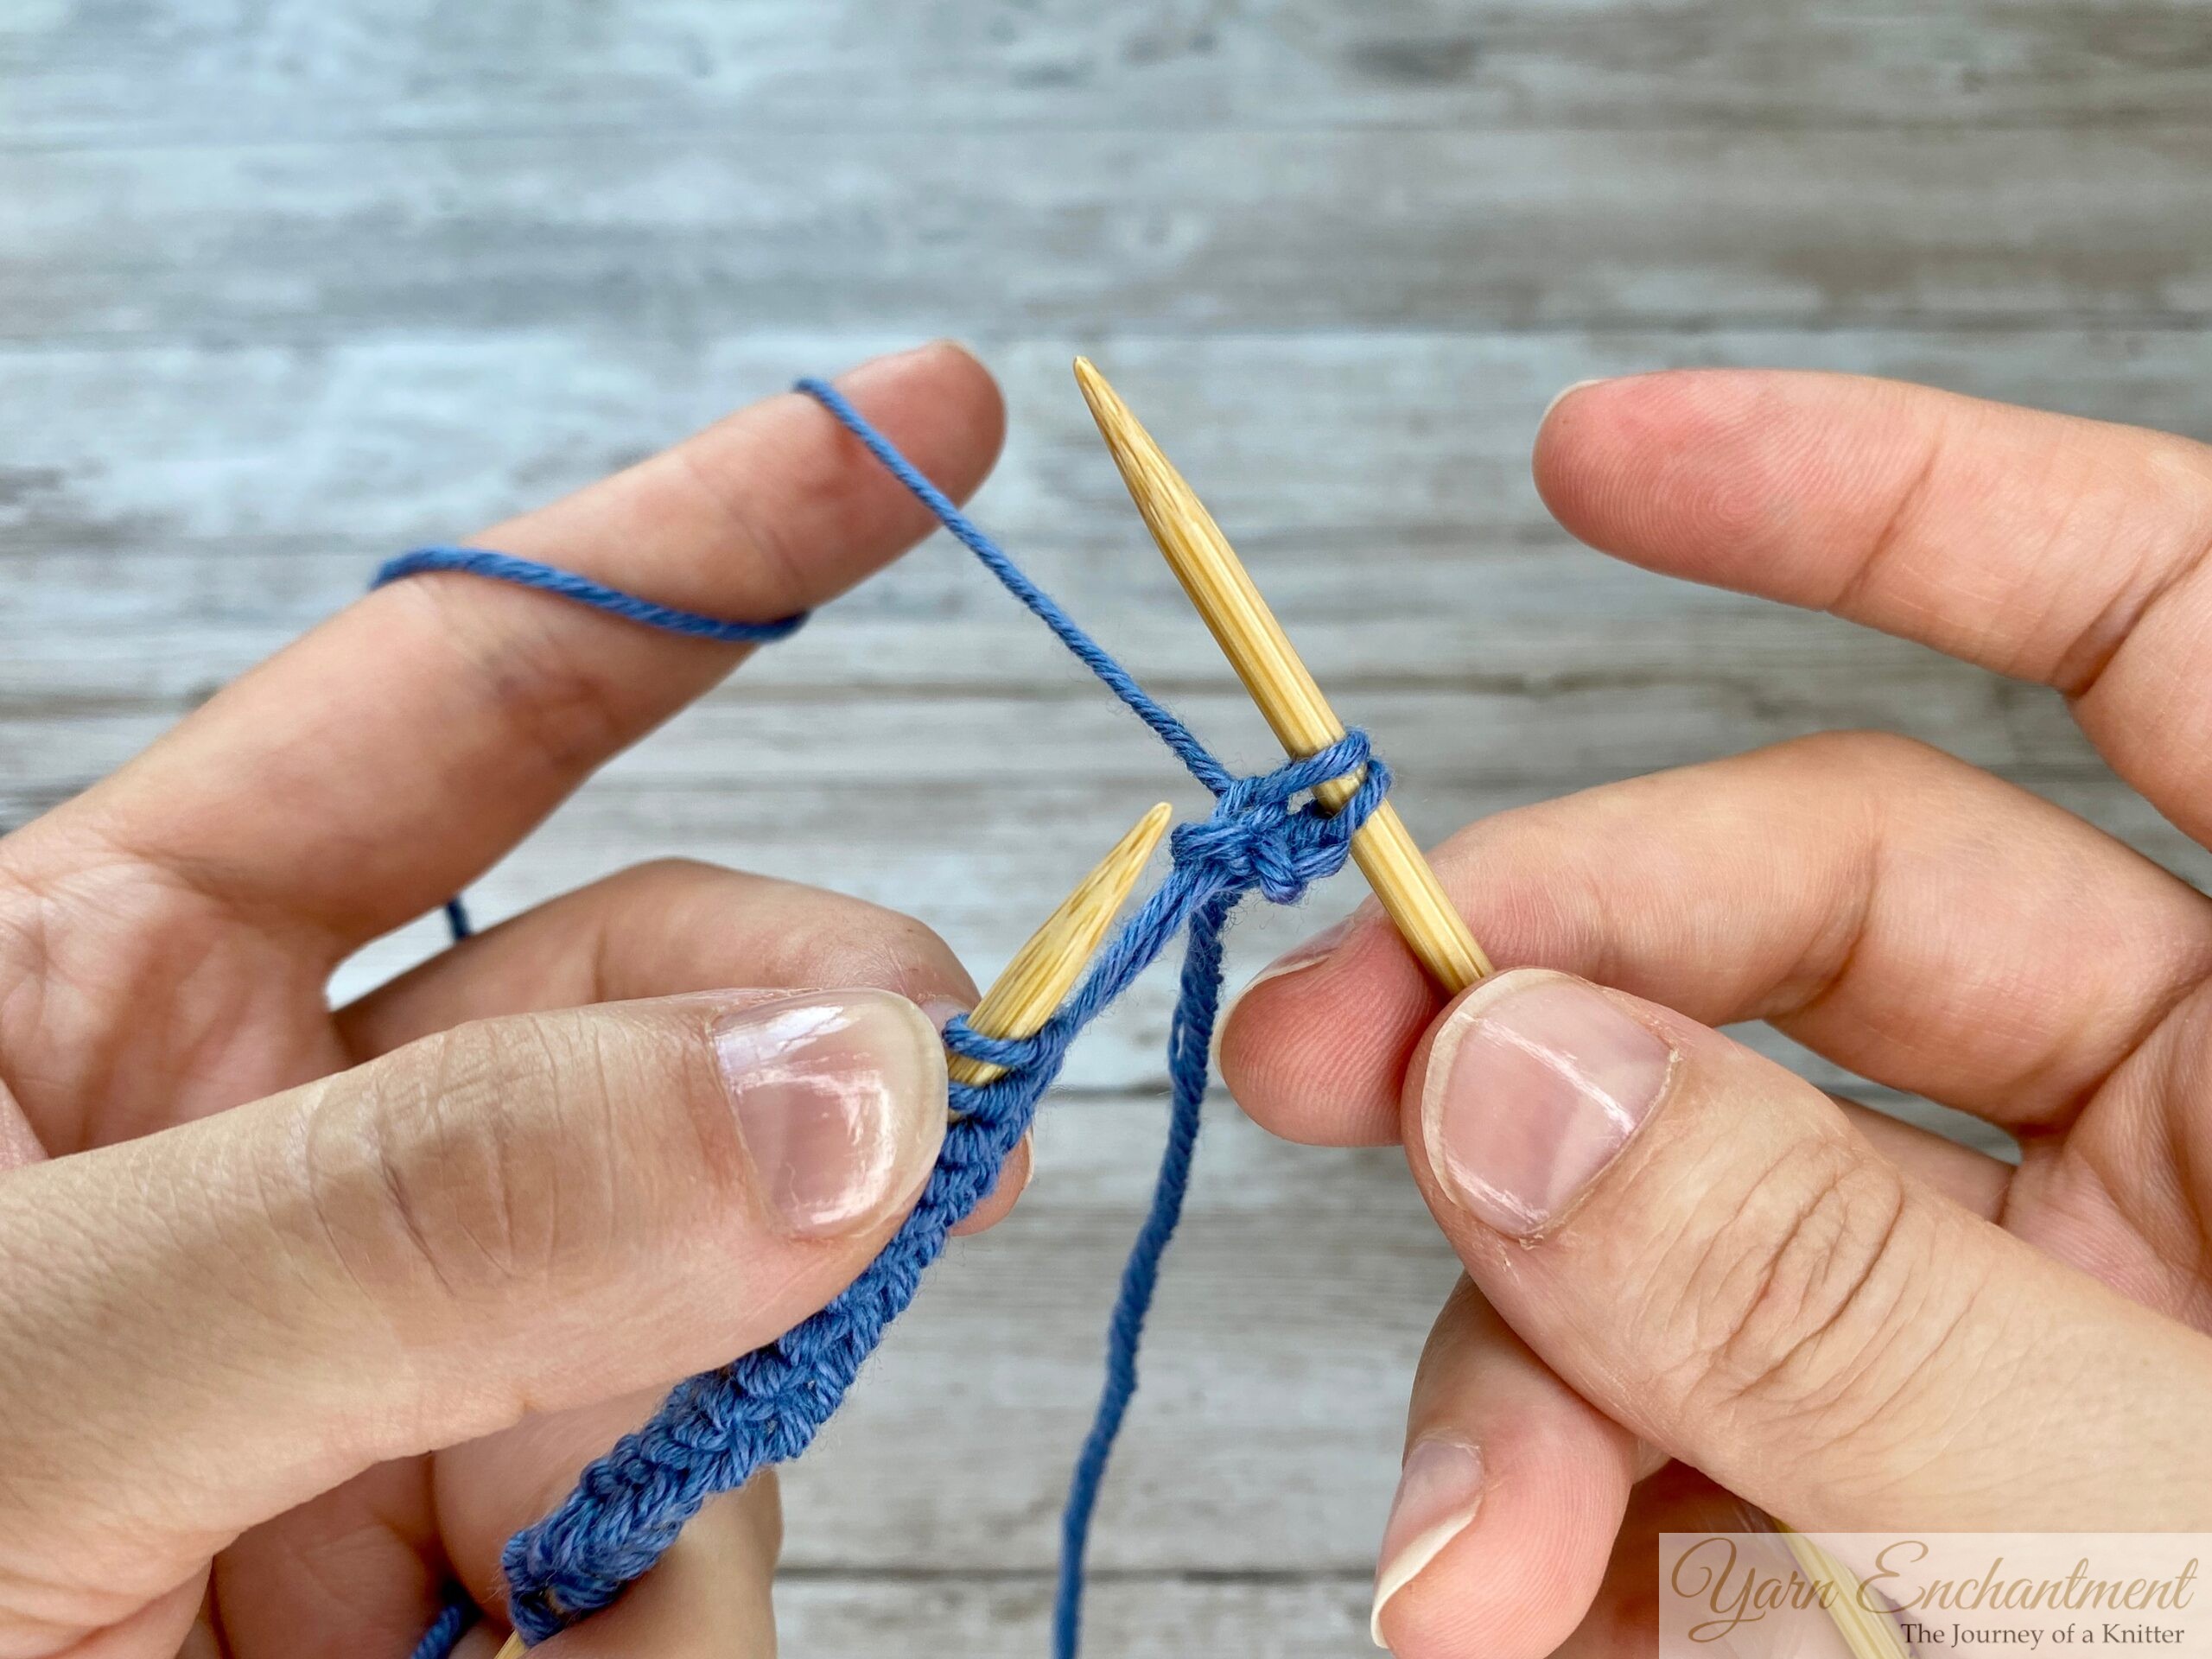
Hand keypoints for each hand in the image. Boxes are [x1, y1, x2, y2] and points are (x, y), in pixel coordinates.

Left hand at [0, 342, 1017, 1658]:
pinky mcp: (467, 1600)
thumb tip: (854, 1084)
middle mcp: (283, 1165)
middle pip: (669, 1019)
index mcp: (103, 994)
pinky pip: (680, 1555)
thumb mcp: (15, 1376)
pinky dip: (655, 1633)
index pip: (464, 693)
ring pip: (717, 1313)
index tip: (930, 425)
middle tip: (945, 1125)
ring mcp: (396, 1384)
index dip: (706, 545)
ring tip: (523, 1627)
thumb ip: (430, 1213)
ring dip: (700, 1445)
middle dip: (822, 1068)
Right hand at [1219, 371, 2211, 1656]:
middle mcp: (2207, 1134)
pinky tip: (1538, 1629)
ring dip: (1526, 1368)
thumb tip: (1505, 1074)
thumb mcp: (2134, 1539)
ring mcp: (2047, 1303)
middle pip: (1799, 923)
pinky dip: (1583, 1509)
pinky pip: (1692, 1404)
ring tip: (1462, 1584)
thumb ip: (1828, 1298)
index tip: (1595, 460)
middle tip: (1313, 1080)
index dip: (1874, 494)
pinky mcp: (1919, 1464)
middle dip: (1532, 1004)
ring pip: (1691, 1200)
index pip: (2141, 619)